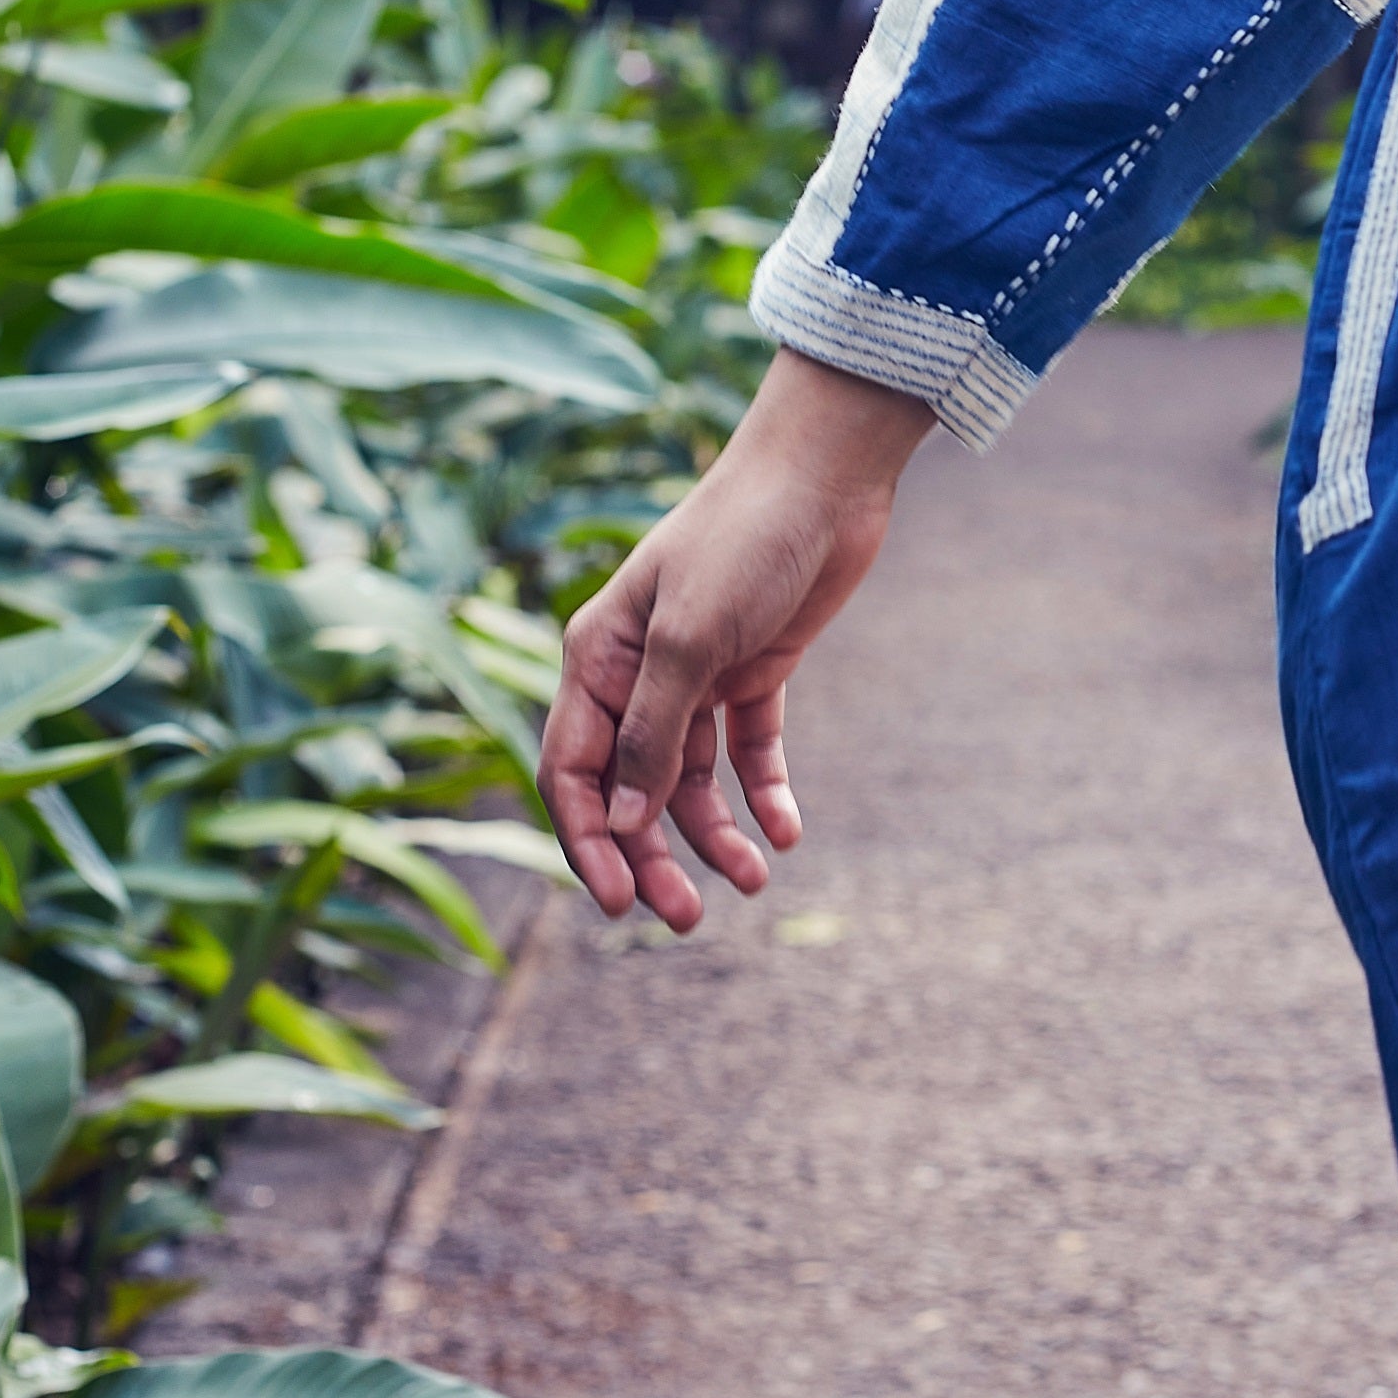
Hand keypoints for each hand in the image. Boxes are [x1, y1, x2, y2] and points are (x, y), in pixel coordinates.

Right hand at [539, 345, 933, 931]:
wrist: (824, 478)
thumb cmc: (742, 540)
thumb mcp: (690, 639)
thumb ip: (653, 731)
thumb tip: (622, 820)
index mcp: (597, 658)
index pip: (574, 770)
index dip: (589, 841)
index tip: (620, 902)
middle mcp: (638, 672)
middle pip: (632, 789)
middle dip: (654, 856)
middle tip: (689, 919)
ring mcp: (698, 674)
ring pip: (691, 779)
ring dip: (715, 834)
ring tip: (754, 880)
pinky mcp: (756, 671)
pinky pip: (749, 750)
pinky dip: (764, 792)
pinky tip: (788, 830)